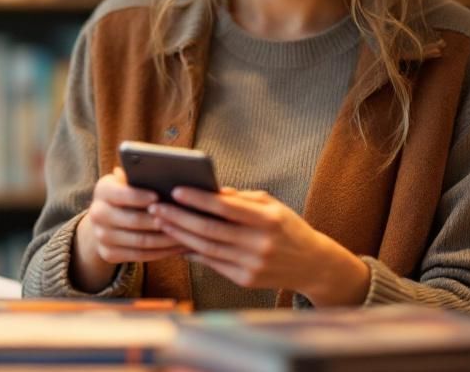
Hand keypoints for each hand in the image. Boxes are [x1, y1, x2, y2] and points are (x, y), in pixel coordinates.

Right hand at [71, 167, 185, 291]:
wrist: (105, 219)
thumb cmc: (129, 192)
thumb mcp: (130, 180)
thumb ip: (142, 176)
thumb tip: (165, 173)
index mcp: (102, 190)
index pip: (120, 194)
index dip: (139, 197)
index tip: (159, 196)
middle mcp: (97, 213)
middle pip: (134, 220)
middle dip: (161, 221)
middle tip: (183, 219)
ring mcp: (101, 236)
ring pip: (140, 241)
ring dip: (167, 239)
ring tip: (188, 234)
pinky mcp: (108, 254)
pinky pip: (140, 256)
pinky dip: (162, 252)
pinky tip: (179, 247)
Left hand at [149, 186, 370, 306]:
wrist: (313, 264)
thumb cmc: (287, 227)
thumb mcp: (272, 206)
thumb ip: (241, 198)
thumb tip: (209, 191)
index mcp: (268, 220)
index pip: (225, 208)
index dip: (198, 199)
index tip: (175, 190)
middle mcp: (260, 244)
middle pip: (210, 230)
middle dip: (179, 218)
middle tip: (156, 208)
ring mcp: (253, 265)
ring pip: (207, 249)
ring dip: (180, 235)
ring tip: (161, 222)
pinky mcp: (247, 280)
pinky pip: (213, 264)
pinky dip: (194, 253)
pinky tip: (178, 242)